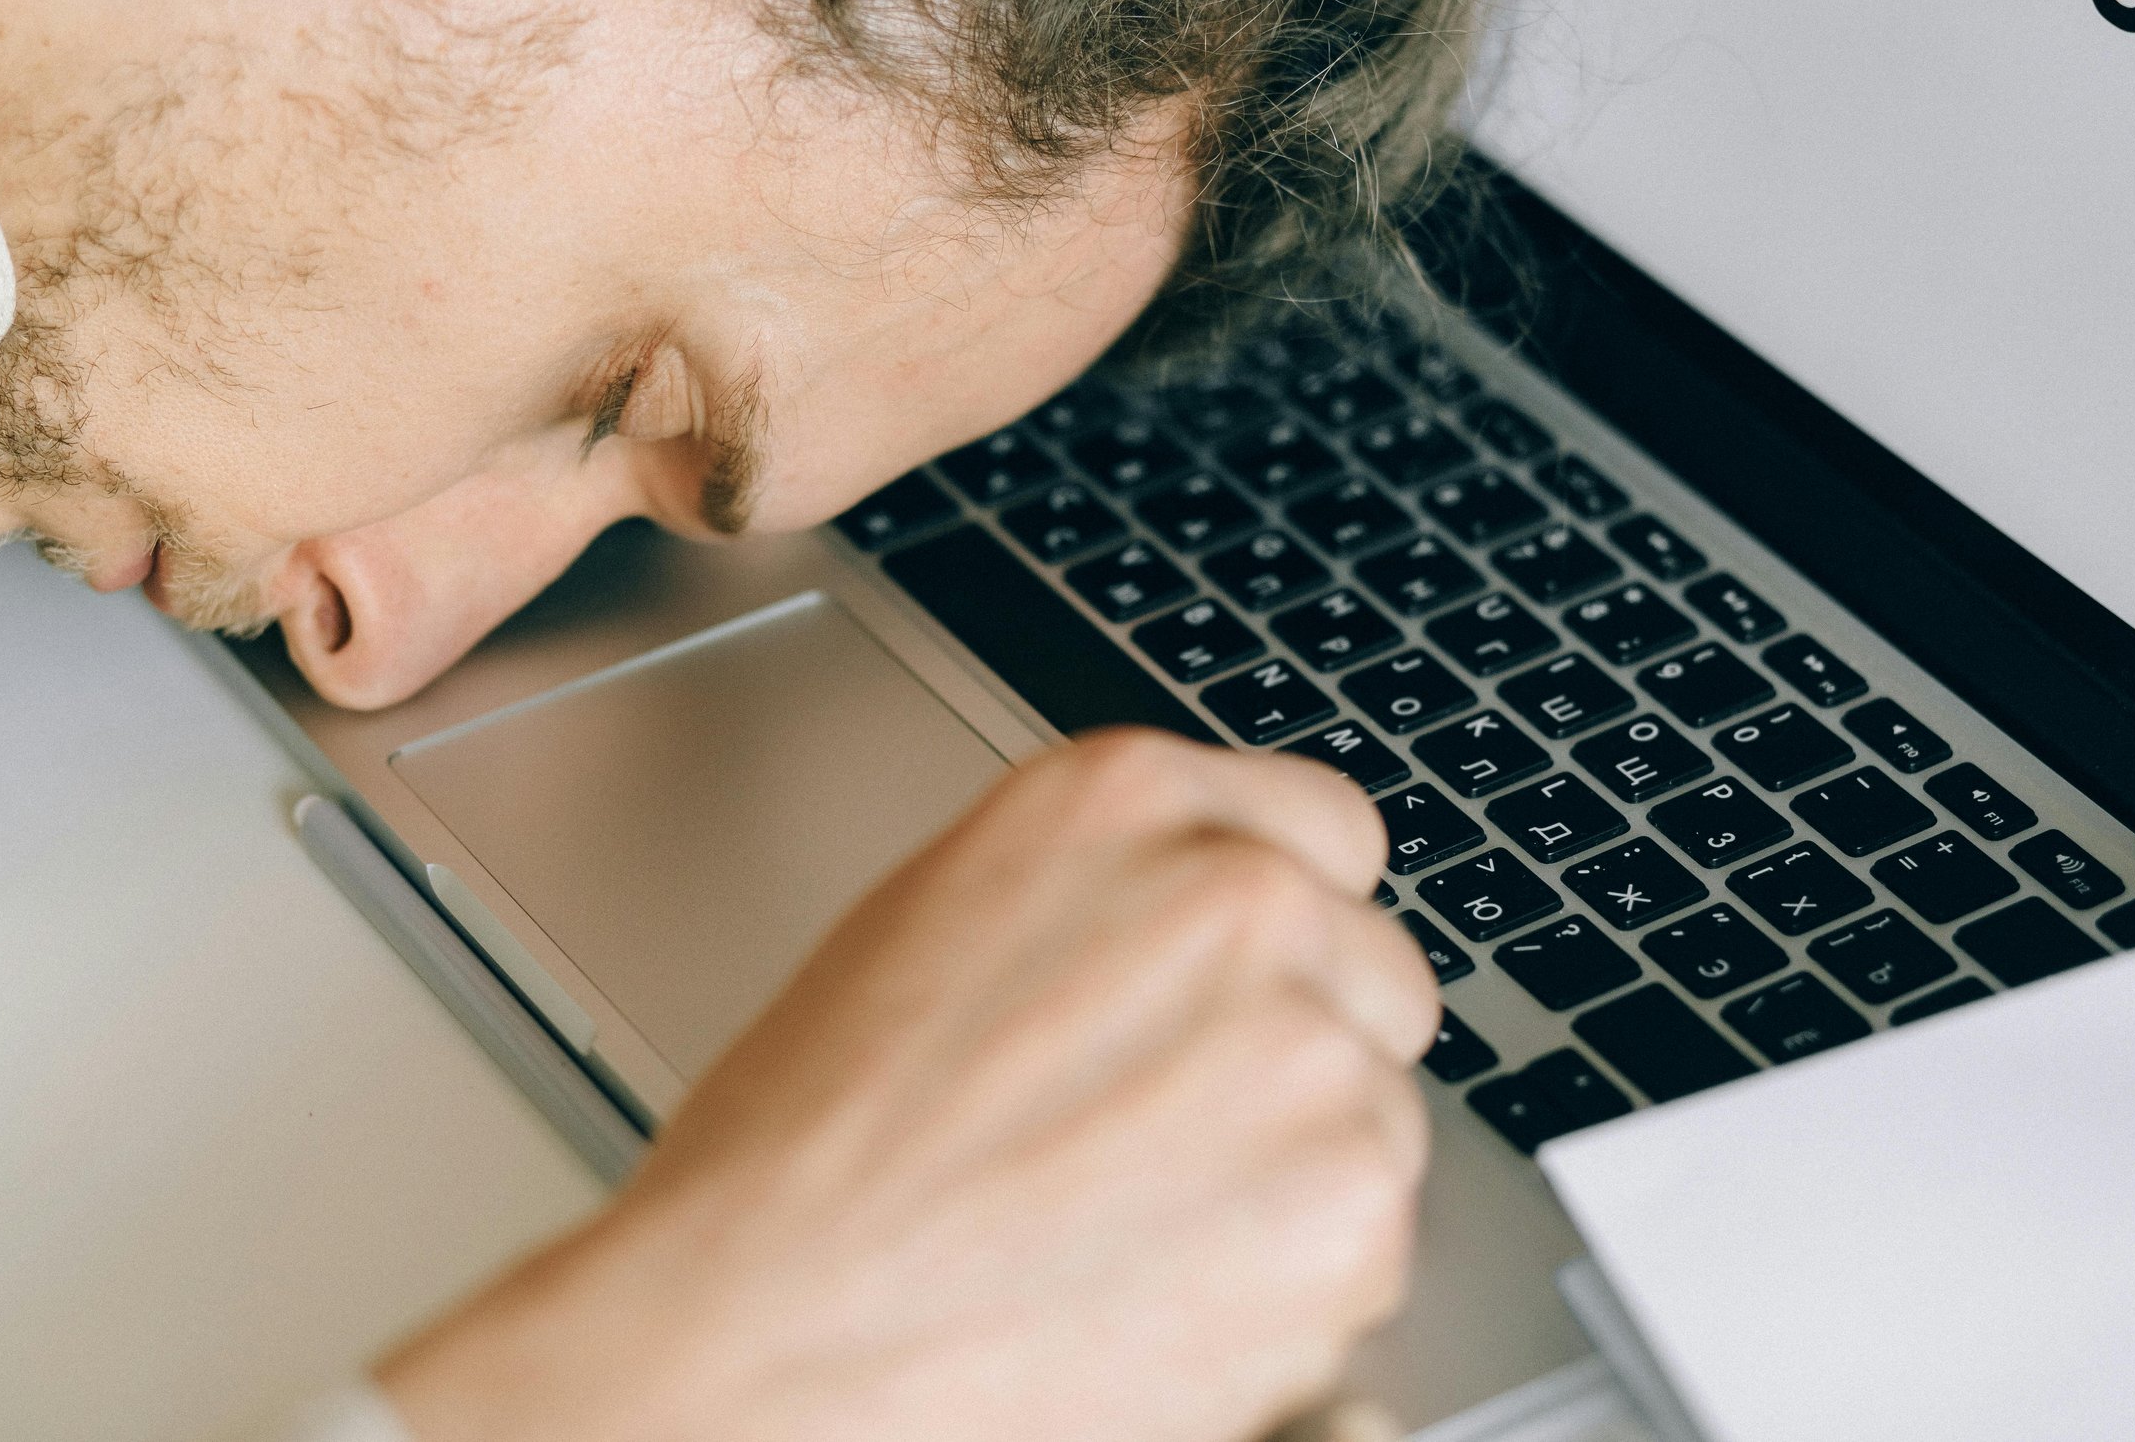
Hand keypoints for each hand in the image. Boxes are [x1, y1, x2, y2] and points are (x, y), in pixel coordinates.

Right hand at [378, 729, 1438, 1441]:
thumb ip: (1104, 893)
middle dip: (1298, 1050)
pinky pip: (1372, 1243)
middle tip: (1168, 1133)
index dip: (1285, 924)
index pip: (1324, 828)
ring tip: (1132, 1225)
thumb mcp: (939, 921)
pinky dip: (1296, 1284)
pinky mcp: (1348, 1216)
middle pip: (1368, 973)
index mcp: (1123, 800)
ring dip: (1298, 1171)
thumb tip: (1203, 925)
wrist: (756, 1335)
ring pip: (1378, 1114)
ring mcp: (1306, 1053)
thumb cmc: (798, 1157)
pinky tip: (1156, 1292)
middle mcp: (1238, 899)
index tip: (1251, 986)